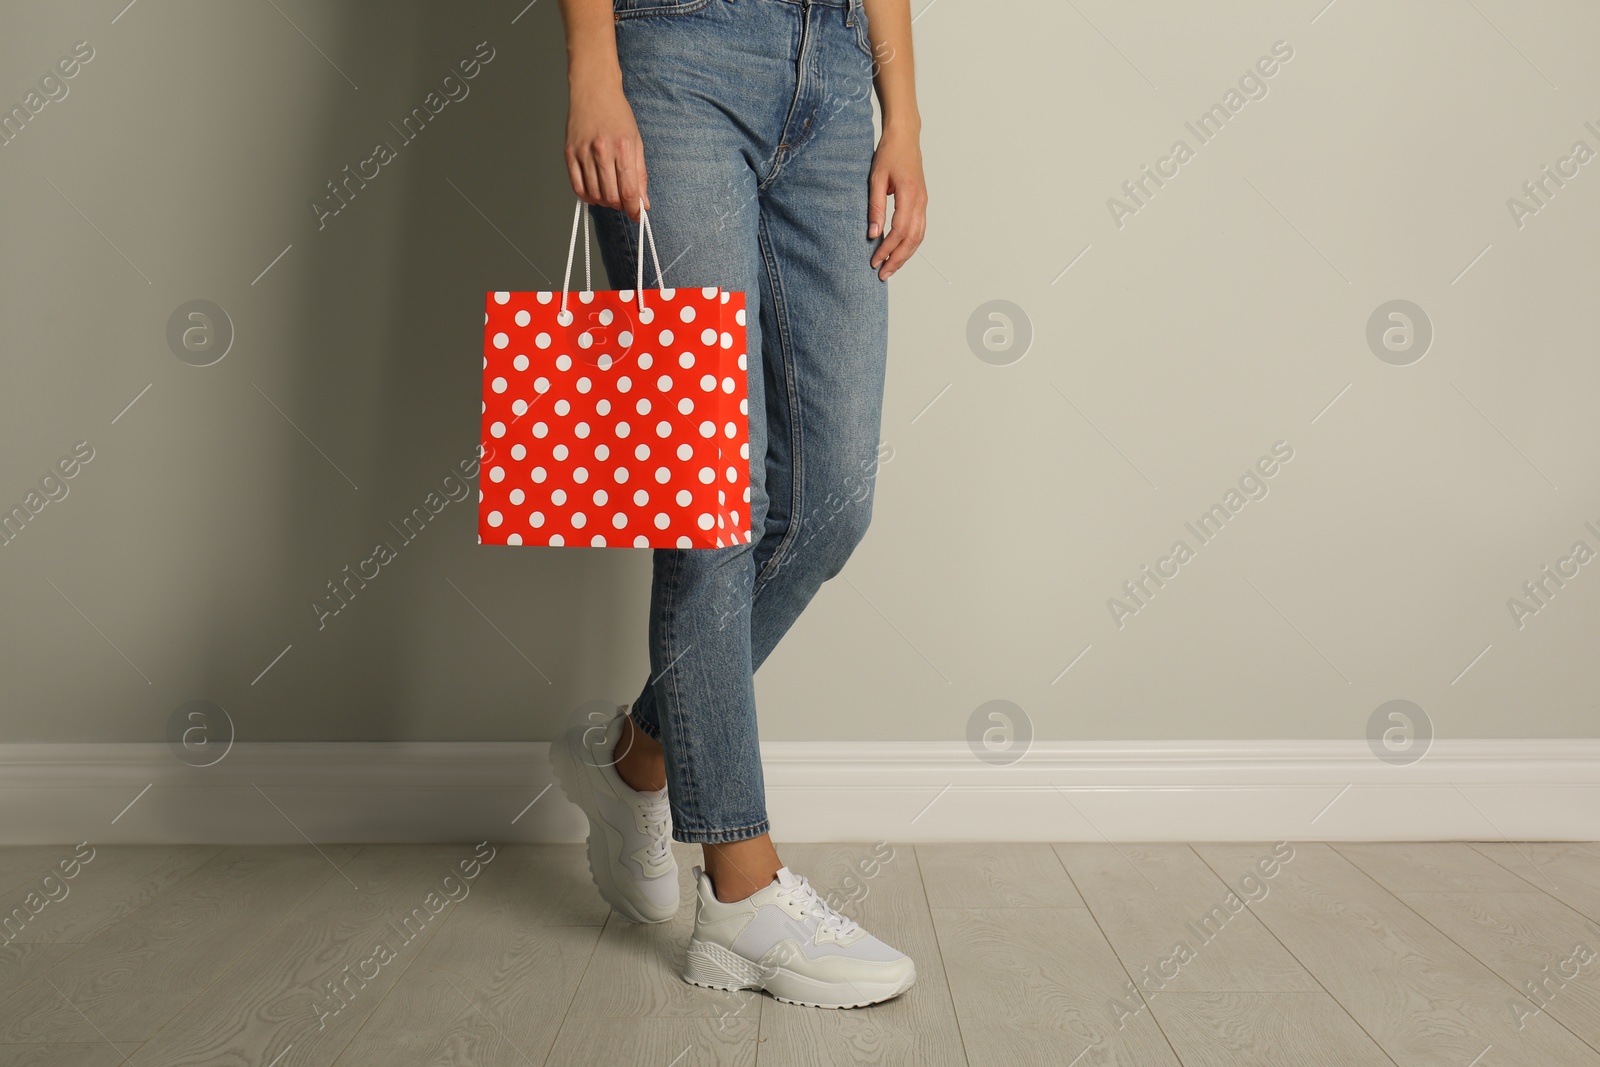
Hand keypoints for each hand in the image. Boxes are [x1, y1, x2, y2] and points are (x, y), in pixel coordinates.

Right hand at [565, 73, 649, 219]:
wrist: (593, 90)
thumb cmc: (617, 114)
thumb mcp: (636, 141)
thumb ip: (640, 174)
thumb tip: (643, 202)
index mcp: (623, 147)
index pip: (628, 190)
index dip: (634, 209)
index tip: (638, 216)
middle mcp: (602, 151)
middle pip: (611, 196)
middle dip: (620, 206)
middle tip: (624, 202)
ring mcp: (583, 152)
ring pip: (594, 194)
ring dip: (604, 202)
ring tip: (610, 194)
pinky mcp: (569, 153)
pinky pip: (577, 186)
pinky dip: (588, 196)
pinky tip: (595, 192)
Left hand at [867, 126, 926, 280]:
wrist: (905, 138)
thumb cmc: (889, 154)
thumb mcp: (875, 179)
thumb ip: (875, 207)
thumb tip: (873, 234)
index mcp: (909, 194)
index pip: (899, 230)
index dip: (887, 248)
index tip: (875, 260)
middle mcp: (920, 201)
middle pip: (912, 239)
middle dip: (897, 259)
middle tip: (883, 273)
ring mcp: (924, 203)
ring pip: (919, 237)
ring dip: (905, 256)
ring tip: (891, 268)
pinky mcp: (922, 203)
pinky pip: (920, 230)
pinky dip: (911, 245)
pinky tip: (900, 252)